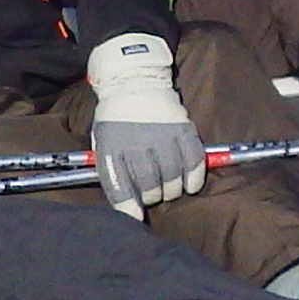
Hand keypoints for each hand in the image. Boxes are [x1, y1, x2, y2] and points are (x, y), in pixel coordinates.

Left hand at [84, 32, 204, 209]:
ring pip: (172, 179)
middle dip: (150, 197)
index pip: (120, 186)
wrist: (133, 82)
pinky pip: (194, 163)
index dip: (128, 207)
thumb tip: (128, 211)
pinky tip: (187, 183)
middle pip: (149, 187)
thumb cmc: (116, 120)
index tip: (135, 217)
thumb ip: (112, 175)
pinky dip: (192, 179)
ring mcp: (162, 135)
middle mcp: (137, 141)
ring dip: (170, 190)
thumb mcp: (103, 144)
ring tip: (166, 187)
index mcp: (112, 146)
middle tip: (151, 193)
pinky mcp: (184, 130)